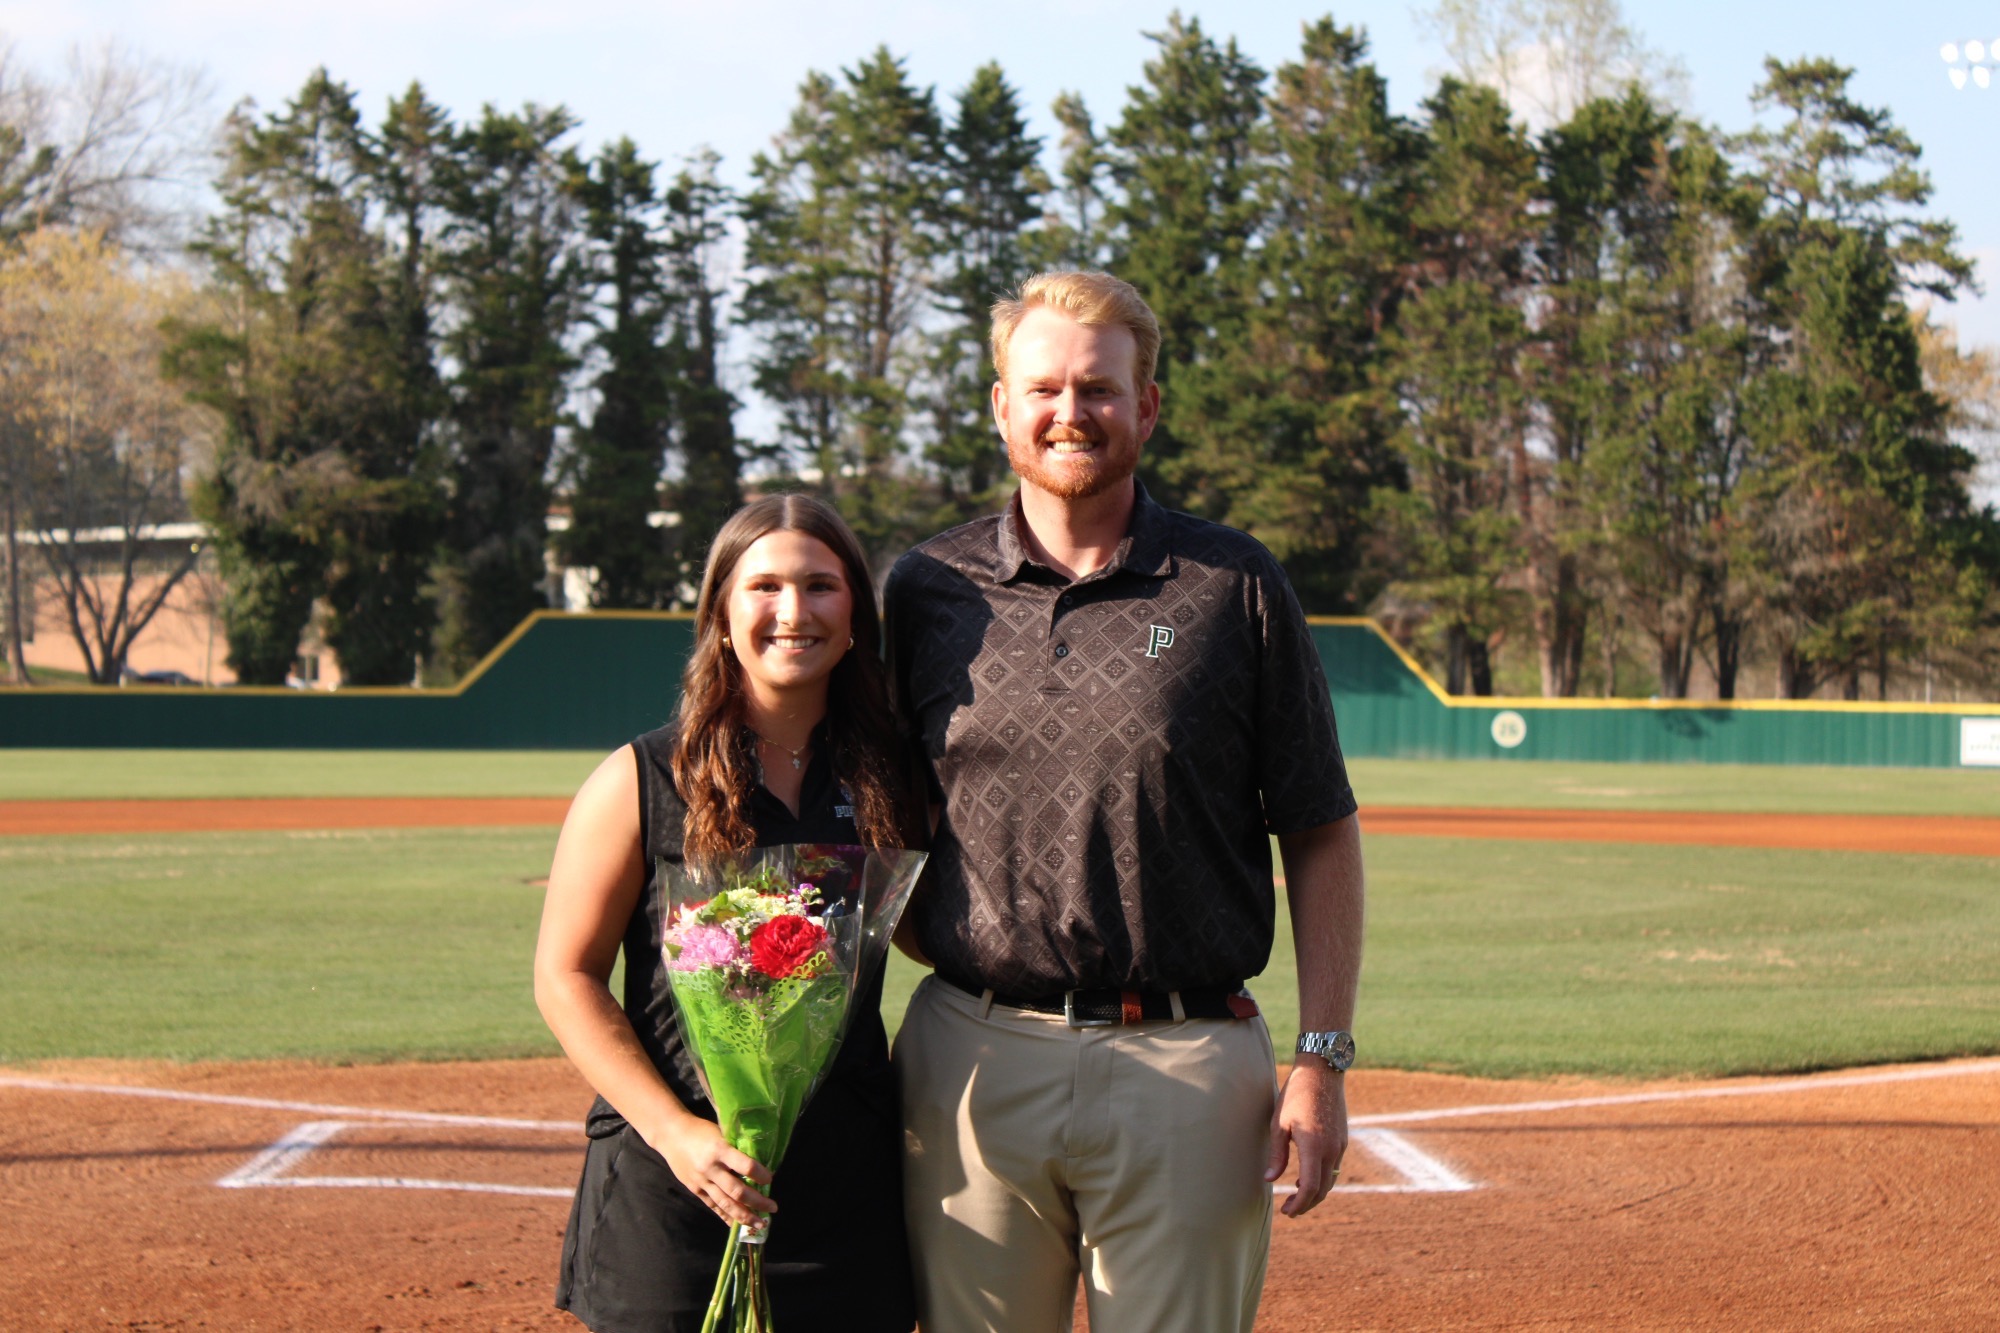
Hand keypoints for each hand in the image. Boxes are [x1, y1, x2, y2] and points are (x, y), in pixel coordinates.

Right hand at [653, 1115, 776, 1226]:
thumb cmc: (700, 1130)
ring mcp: (701, 1181)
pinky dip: (726, 1216)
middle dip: (758, 1202)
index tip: (770, 1179)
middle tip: (773, 1208)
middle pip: (737, 1191)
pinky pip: (713, 1206)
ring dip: (745, 1216)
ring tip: (759, 1224)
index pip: (745, 1166)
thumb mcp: (720, 1133)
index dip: (760, 1175)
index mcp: (720, 1149)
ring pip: (726, 1204)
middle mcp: (711, 1168)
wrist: (670, 1135)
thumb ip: (735, 1149)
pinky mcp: (694, 1189)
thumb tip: (758, 1165)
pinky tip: (736, 1225)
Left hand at [1263, 1059, 1347, 1216]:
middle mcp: (1331, 1150)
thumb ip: (1277, 1154)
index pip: (1310, 1188)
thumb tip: (1270, 1180)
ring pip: (1331, 1180)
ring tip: (1296, 1195)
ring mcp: (1340, 1145)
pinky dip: (1322, 1178)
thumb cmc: (1296, 1095)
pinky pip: (1334, 1167)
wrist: (1322, 1072)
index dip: (1299, 1205)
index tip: (1287, 1211)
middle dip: (1307, 1204)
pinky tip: (1307, 1176)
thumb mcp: (1279, 1123)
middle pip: (1323, 1190)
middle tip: (1289, 1210)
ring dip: (1316, 1192)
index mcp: (1314, 1147)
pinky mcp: (1343, 1140)